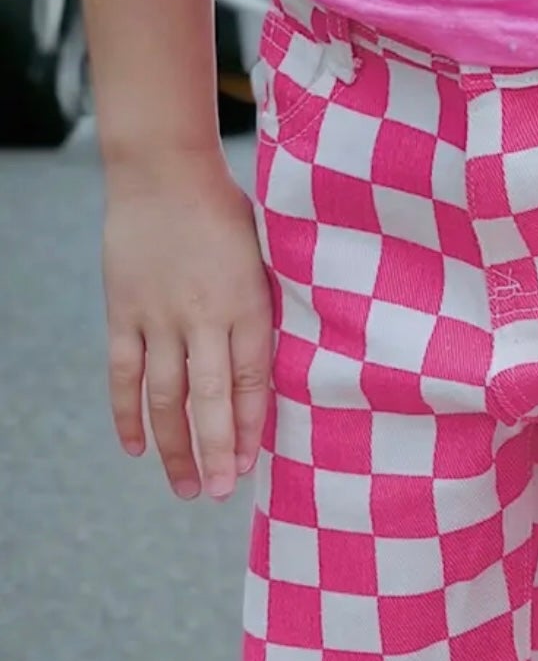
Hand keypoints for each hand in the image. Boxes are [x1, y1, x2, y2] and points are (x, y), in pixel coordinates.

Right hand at [103, 149, 272, 500]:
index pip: (252, 383)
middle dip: (216, 452)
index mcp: (247, 306)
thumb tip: (291, 370)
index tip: (252, 467)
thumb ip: (271, 313)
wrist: (163, 165)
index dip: (251, 430)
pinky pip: (123, 372)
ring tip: (186, 487)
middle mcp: (202, 316)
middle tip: (220, 494)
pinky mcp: (123, 310)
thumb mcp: (267, 259)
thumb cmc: (227, 214)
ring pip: (165, 396)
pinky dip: (127, 413)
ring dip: (174, 446)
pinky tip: (136, 449)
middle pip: (209, 400)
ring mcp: (158, 316)